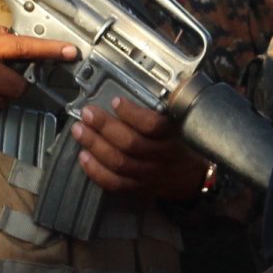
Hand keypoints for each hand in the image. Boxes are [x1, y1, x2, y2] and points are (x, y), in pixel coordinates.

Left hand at [71, 96, 211, 198]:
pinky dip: (96, 171)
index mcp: (173, 136)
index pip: (153, 125)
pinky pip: (114, 183)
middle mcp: (161, 157)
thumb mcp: (182, 123)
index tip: (116, 101)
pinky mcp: (138, 188)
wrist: (192, 176)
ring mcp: (149, 175)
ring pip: (119, 163)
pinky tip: (84, 157)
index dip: (132, 113)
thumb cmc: (183, 143)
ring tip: (80, 131)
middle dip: (104, 127)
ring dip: (95, 145)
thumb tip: (140, 84)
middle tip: (88, 113)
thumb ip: (165, 107)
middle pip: (130, 144)